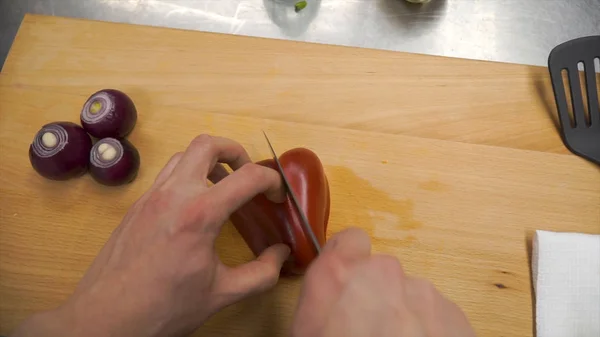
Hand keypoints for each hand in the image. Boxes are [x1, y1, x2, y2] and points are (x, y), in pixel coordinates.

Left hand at [12, 135, 290, 336]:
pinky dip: (188, 177)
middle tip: (247, 174)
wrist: (106, 318)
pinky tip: (195, 207)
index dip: (271, 180)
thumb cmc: (162, 307)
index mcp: (199, 214)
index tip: (277, 195)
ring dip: (209, 162)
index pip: (247, 177)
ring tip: (223, 188)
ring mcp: (151, 197)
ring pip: (183, 155)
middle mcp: (173, 195)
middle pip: (207, 144)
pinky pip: (167, 175)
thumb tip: (281, 255)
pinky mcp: (137, 206)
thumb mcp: (222, 294)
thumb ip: (261, 273)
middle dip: (235, 151)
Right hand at [291, 228, 475, 336]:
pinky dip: (431, 333)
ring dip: (405, 317)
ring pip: (411, 296)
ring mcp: (424, 294)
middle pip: (382, 273)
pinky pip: (437, 315)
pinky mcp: (456, 316)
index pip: (349, 240)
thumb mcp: (307, 334)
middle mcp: (383, 274)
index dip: (349, 260)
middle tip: (370, 335)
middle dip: (377, 297)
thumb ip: (322, 300)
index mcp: (338, 277)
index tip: (348, 284)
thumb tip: (333, 298)